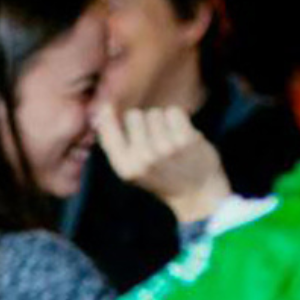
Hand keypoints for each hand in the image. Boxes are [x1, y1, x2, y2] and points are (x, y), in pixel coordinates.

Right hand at [93, 102, 231, 223]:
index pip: (107, 132)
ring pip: (154, 113)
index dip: (106, 116)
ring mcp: (165, 149)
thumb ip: (115, 144)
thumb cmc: (159, 175)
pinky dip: (177, 119)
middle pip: (133, 115)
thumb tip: (102, 110)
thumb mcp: (130, 168)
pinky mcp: (185, 140)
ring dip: (161, 120)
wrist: (197, 192)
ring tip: (167, 137)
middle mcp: (143, 158)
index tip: (107, 107)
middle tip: (150, 134)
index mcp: (125, 168)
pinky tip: (180, 132)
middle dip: (141, 120)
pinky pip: (173, 112)